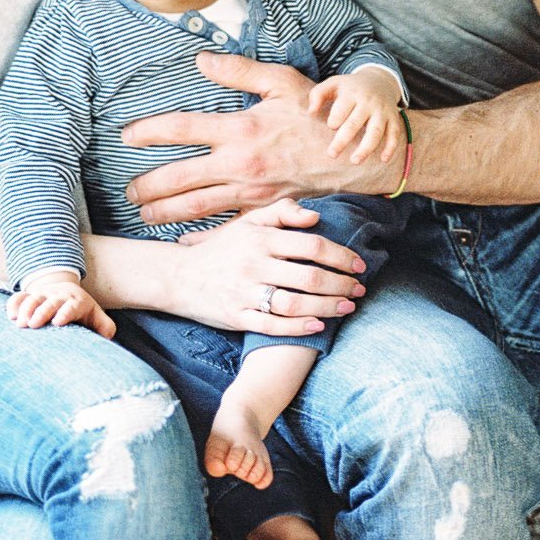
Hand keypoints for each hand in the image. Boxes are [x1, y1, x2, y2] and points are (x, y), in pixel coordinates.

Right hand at [7, 273, 116, 338]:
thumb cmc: (82, 311)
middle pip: (50, 302)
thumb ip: (104, 326)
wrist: (66, 291)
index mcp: (77, 301)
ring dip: (26, 309)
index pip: (72, 306)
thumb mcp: (95, 316)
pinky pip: (19, 296)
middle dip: (41, 312)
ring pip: (33, 298)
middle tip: (33, 325)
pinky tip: (10, 317)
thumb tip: (107, 335)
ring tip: (20, 324)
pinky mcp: (30, 295)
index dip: (65, 313)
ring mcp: (43, 294)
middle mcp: (59, 296)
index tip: (57, 322)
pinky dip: (14, 305)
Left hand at [122, 53, 393, 226]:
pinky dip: (202, 235)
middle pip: (182, 178)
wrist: (354, 156)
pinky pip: (227, 227)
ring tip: (144, 214)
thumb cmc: (318, 115)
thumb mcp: (282, 82)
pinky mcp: (264, 210)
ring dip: (167, 212)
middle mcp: (241, 164)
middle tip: (127, 191)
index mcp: (241, 129)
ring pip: (198, 207)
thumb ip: (240, 70)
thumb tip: (201, 59)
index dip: (150, 132)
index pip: (183, 128)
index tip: (127, 136)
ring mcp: (252, 192)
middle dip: (149, 186)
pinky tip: (183, 239)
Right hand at [169, 199, 365, 335]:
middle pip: (309, 277)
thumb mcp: (247, 223)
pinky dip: (300, 326)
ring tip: (348, 307)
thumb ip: (282, 212)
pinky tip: (320, 325)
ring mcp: (244, 293)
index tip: (358, 265)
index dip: (341, 256)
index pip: (311, 246)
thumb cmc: (222, 249)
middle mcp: (253, 265)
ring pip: (296, 303)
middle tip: (360, 289)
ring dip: (328, 307)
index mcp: (259, 239)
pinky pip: (274, 326)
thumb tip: (315, 217)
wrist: (179, 277)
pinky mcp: (237, 317)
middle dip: (341, 285)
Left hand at [308, 66, 403, 162]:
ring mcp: (382, 111)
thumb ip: (318, 94)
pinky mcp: (393, 118)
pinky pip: (394, 134)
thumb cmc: (350, 87)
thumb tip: (310, 112)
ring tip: (355, 161)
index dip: (334, 120)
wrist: (380, 80)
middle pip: (355, 123)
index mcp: (351, 93)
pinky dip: (391, 147)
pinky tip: (383, 160)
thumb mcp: (333, 83)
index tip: (331, 126)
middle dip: (343, 140)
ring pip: (375, 131)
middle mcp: (368, 102)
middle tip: (332, 154)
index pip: (341, 109)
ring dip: (366, 147)